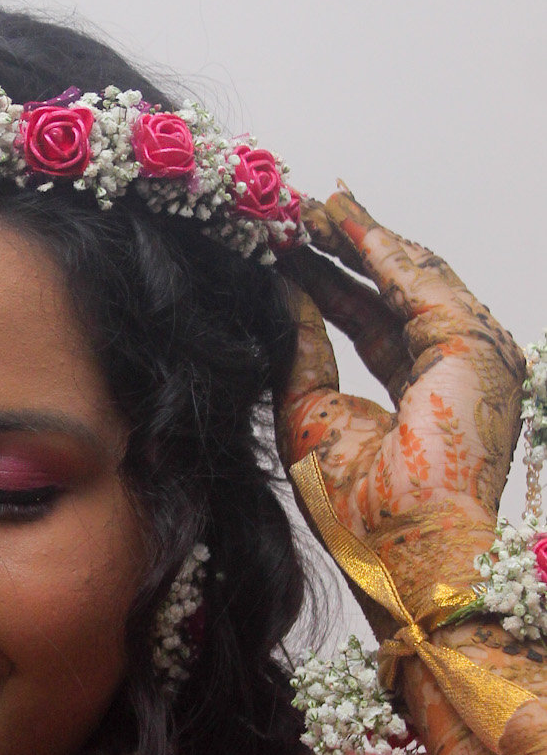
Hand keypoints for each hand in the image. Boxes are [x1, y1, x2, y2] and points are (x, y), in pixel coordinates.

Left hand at [277, 189, 526, 604]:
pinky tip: (338, 219)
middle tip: (295, 212)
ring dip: (358, 235)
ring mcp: (470, 354)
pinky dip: (376, 245)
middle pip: (392, 289)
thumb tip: (281, 290)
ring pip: (409, 274)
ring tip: (308, 205)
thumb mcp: (308, 413)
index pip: (370, 321)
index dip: (329, 282)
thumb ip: (301, 348)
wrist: (399, 549)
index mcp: (418, 394)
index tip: (287, 249)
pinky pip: (416, 279)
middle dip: (342, 248)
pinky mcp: (473, 344)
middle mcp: (449, 368)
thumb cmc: (357, 507)